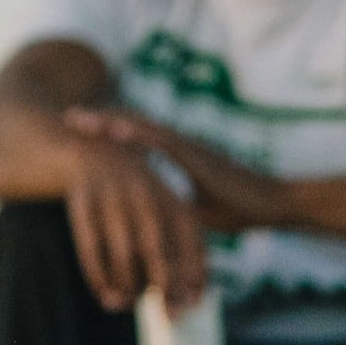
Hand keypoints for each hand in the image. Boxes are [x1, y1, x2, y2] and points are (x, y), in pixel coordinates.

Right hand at [62, 134, 206, 313]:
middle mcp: (145, 197)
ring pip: (121, 255)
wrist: (96, 154)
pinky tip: (106, 296)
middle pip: (156, 250)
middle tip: (171, 318)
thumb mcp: (166, 213)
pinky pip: (89, 250)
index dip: (195, 273)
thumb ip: (178, 253)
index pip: (192, 239)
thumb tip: (189, 301)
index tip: (195, 304)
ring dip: (127, 286)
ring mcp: (113, 200)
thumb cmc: (141, 197)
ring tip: (129, 305)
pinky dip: (99, 278)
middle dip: (165, 287)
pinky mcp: (83, 206)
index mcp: (172, 197)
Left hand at [64, 108, 295, 235]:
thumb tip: (150, 228)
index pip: (142, 141)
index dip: (114, 134)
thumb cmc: (244, 209)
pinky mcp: (200, 157)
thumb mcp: (197, 214)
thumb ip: (173, 212)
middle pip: (137, 129)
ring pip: (144, 130)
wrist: (276, 203)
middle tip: (70, 116)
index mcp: (185, 158)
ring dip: (111, 123)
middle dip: (103, 122)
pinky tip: (114, 129)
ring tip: (81, 118)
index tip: (86, 130)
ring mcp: (193, 148)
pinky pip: (162, 142)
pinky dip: (135, 134)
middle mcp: (186, 147)